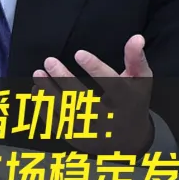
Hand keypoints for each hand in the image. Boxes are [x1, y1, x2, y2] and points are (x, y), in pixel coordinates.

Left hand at [33, 34, 153, 154]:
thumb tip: (136, 37)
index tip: (78, 53)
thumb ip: (135, 58)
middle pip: (85, 100)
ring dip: (49, 93)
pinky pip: (59, 125)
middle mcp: (110, 120)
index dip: (95, 68)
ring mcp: (93, 133)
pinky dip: (45, 109)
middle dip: (64, 80)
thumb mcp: (140, 80)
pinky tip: (37, 93)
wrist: (131, 142)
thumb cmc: (133, 102)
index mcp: (127, 102)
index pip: (112, 85)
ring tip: (38, 75)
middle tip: (49, 61)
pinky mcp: (79, 141)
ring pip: (68, 113)